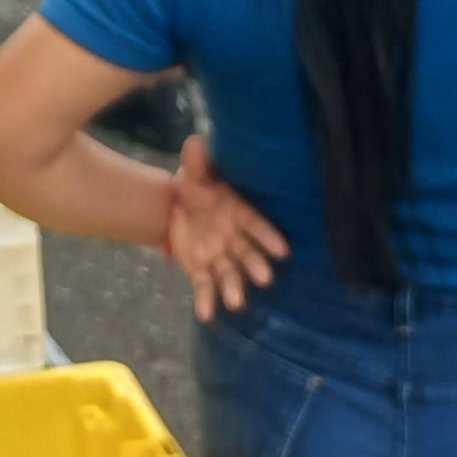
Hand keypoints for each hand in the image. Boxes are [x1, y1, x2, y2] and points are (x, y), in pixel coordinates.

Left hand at [157, 136, 288, 320]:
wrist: (173, 203)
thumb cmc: (196, 185)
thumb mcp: (195, 171)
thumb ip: (198, 160)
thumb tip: (197, 141)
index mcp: (239, 213)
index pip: (256, 225)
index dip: (268, 236)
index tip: (283, 249)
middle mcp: (234, 238)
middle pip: (248, 254)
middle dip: (256, 265)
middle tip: (265, 279)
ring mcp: (219, 256)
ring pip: (229, 274)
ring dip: (234, 288)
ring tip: (236, 303)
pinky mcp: (202, 270)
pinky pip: (205, 286)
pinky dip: (206, 300)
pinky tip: (205, 315)